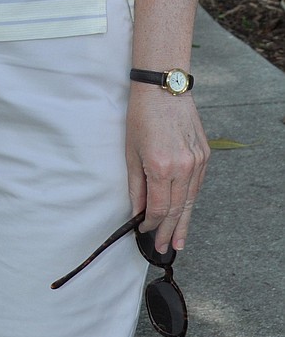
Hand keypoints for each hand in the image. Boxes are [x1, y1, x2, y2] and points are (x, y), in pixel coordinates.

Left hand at [126, 84, 209, 253]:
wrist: (163, 89)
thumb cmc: (141, 116)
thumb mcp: (131, 151)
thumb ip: (136, 185)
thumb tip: (138, 210)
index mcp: (160, 167)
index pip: (159, 208)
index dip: (151, 223)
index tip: (144, 231)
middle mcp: (183, 167)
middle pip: (178, 209)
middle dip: (169, 230)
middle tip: (163, 247)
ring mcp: (197, 161)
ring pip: (191, 200)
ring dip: (184, 222)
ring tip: (179, 240)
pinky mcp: (205, 154)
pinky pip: (198, 184)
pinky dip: (191, 200)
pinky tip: (186, 212)